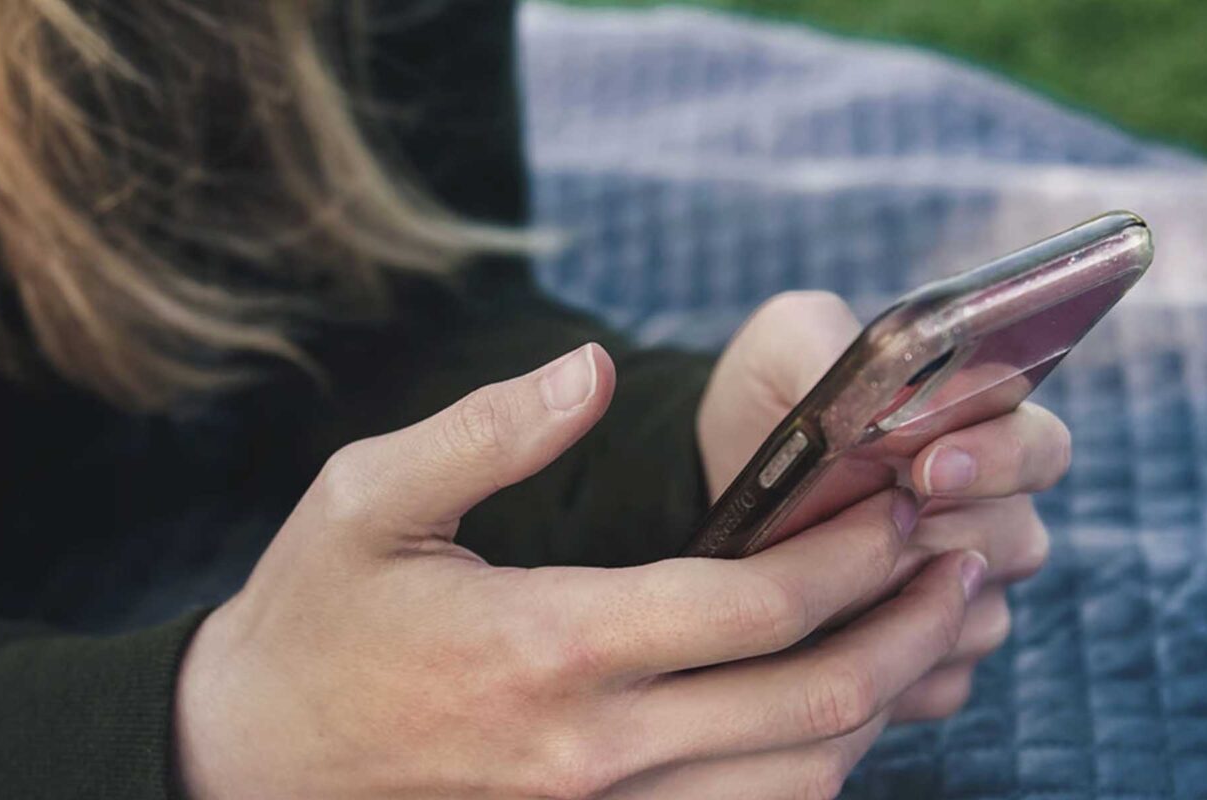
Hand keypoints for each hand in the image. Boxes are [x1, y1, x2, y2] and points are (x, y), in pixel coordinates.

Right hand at [177, 344, 986, 798]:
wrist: (244, 766)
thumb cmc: (307, 620)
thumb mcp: (364, 499)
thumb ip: (487, 429)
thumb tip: (594, 365)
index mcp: (546, 645)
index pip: (751, 607)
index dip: (851, 554)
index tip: (905, 504)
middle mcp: (588, 749)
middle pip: (807, 705)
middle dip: (905, 628)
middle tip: (962, 562)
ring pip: (794, 785)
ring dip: (879, 709)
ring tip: (925, 635)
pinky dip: (810, 774)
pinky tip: (835, 714)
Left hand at [695, 291, 1068, 720]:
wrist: (712, 485)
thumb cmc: (768, 403)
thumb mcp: (785, 345)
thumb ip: (836, 343)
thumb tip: (897, 398)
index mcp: (983, 433)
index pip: (1041, 448)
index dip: (999, 457)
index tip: (929, 463)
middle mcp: (993, 517)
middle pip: (1015, 540)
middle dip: (937, 532)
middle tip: (873, 523)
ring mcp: (967, 596)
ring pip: (976, 618)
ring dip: (901, 601)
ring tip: (826, 580)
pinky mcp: (931, 665)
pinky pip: (937, 680)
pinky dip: (884, 664)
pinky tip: (825, 640)